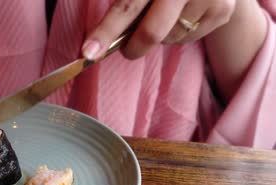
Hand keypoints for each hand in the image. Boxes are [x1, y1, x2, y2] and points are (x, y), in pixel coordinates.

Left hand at [82, 0, 235, 59]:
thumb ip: (127, 2)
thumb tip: (102, 37)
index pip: (126, 7)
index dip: (105, 32)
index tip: (88, 53)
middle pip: (152, 32)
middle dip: (132, 47)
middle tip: (126, 49)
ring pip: (169, 38)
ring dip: (159, 35)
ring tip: (164, 13)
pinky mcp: (222, 11)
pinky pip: (186, 39)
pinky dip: (177, 35)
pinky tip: (182, 15)